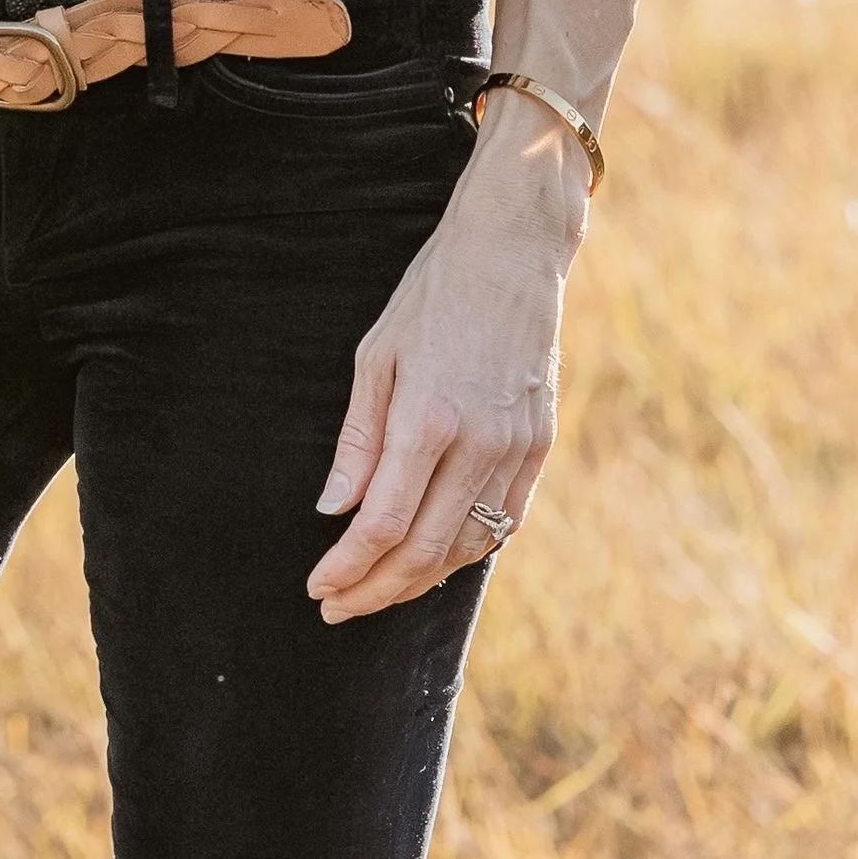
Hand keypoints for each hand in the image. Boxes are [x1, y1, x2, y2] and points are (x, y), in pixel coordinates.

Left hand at [305, 104, 588, 622]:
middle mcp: (478, 445)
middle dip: (374, 590)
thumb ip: (359, 442)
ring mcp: (516, 449)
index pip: (381, 525)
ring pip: (466, 548)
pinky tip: (435, 558)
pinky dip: (466, 552)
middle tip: (336, 606)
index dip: (346, 568)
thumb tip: (334, 511)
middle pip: (422, 552)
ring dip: (418, 580)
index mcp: (428, 419)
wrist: (513, 252)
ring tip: (377, 589)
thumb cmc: (433, 294)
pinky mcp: (540, 447)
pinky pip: (503, 522)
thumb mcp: (378, 355)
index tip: (318, 588)